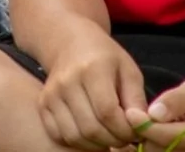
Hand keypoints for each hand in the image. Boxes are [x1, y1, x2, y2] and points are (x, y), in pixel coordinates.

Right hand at [37, 29, 149, 150]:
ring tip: (109, 135)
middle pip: (91, 128)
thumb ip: (137, 99)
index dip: (125, 130)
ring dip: (97, 145)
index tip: (136, 131)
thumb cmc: (106, 57)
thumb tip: (142, 126)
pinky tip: (90, 133)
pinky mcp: (43, 104)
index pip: (108, 112)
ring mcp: (51, 94)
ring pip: (74, 136)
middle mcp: (66, 82)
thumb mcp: (129, 70)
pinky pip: (59, 135)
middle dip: (114, 141)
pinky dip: (77, 142)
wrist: (70, 43)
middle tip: (125, 137)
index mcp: (91, 69)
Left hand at [134, 75, 184, 151]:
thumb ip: (175, 101)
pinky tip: (156, 129)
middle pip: (159, 150)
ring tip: (146, 121)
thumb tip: (153, 114)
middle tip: (135, 116)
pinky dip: (157, 143)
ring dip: (150, 139)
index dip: (143, 125)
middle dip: (145, 134)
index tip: (129, 112)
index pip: (164, 136)